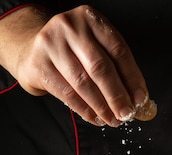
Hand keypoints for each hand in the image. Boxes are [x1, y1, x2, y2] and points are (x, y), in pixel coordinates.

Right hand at [0, 5, 149, 126]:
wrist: (31, 49)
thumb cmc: (71, 51)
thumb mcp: (94, 46)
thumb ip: (115, 67)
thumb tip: (138, 99)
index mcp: (90, 18)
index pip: (118, 50)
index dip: (132, 77)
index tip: (140, 99)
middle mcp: (69, 27)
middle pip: (100, 67)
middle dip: (117, 95)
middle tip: (127, 114)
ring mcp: (51, 44)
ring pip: (83, 83)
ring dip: (102, 106)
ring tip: (113, 120)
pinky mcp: (39, 65)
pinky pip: (67, 93)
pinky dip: (85, 109)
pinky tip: (96, 118)